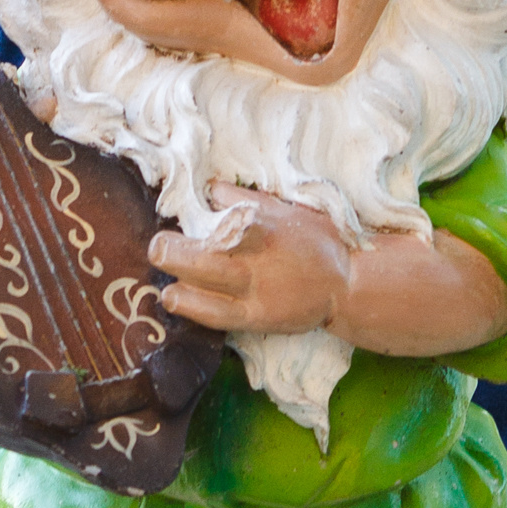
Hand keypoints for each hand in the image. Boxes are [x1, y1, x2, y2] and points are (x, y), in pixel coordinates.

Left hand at [157, 184, 506, 356]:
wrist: (349, 285)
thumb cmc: (316, 239)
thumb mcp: (287, 208)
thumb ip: (247, 199)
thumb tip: (209, 188)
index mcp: (268, 228)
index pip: (228, 218)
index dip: (198, 214)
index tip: (175, 209)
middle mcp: (259, 263)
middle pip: (203, 258)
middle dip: (171, 251)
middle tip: (157, 244)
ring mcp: (257, 295)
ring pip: (204, 292)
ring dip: (176, 285)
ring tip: (163, 281)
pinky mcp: (257, 319)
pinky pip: (216, 317)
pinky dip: (192, 308)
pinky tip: (175, 298)